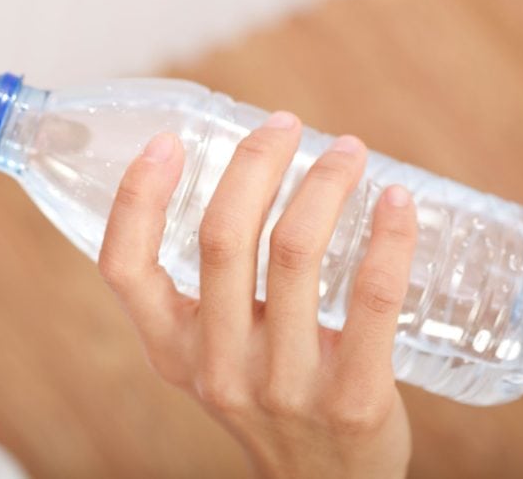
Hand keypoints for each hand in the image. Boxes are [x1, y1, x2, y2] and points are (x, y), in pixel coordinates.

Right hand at [97, 112, 416, 477]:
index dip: (137, 197)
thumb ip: (213, 287)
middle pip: (223, 240)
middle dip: (255, 164)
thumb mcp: (215, 354)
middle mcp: (216, 367)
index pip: (124, 268)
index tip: (167, 140)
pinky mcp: (353, 398)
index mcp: (171, 349)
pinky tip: (398, 202)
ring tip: (348, 150)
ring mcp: (283, 386)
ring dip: (324, 185)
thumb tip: (244, 171)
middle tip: (285, 124)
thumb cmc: (269, 395)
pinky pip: (372, 299)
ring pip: (296, 255)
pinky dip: (388, 238)